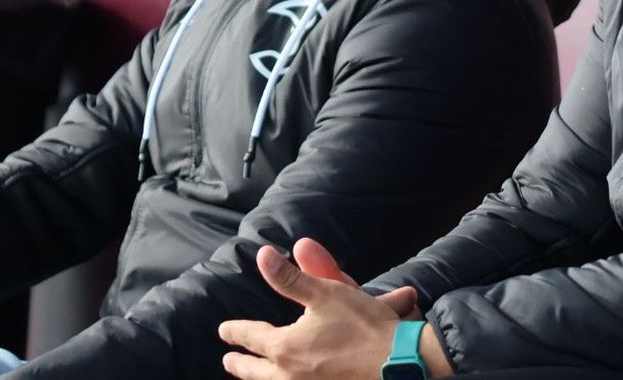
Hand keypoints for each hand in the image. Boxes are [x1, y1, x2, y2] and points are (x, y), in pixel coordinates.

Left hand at [218, 238, 441, 378]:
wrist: (398, 363)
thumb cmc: (363, 325)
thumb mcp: (326, 293)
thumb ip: (290, 277)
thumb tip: (263, 256)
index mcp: (285, 348)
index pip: (251, 337)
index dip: (236, 332)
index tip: (223, 331)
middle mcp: (290, 375)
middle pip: (255, 372)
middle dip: (240, 365)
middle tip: (228, 361)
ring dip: (259, 379)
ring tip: (254, 376)